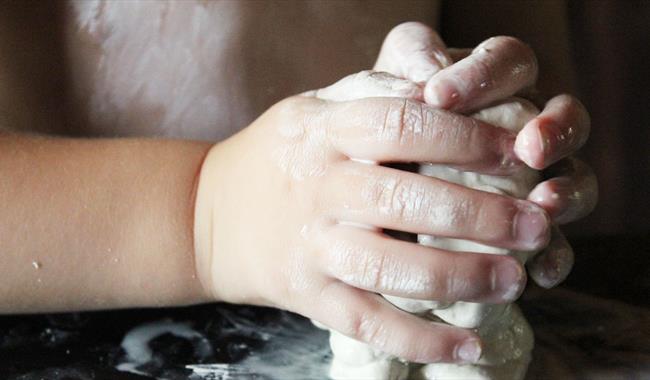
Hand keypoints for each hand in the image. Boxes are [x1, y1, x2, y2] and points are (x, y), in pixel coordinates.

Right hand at [193, 74, 552, 362]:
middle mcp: (318, 188)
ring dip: (459, 276)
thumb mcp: (315, 109)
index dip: (467, 136)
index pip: (403, 124)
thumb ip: (373, 97)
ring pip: (390, 269)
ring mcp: (311, 246)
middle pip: (405, 198)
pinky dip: (419, 339)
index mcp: (324, 132)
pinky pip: (367, 322)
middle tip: (537, 226)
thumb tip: (442, 88)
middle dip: (480, 214)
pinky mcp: (307, 294)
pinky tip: (467, 344)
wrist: (208, 212)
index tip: (518, 152)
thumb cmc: (280, 155)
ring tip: (514, 280)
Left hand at [374, 22, 597, 287]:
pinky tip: (540, 271)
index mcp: (497, 86)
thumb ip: (409, 61)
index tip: (436, 96)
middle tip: (529, 148)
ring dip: (567, 192)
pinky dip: (556, 256)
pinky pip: (560, 243)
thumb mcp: (387, 89)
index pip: (510, 64)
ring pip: (577, 181)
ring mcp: (538, 182)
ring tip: (544, 203)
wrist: (377, 189)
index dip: (483, 75)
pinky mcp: (532, 232)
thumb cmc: (385, 131)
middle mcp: (527, 130)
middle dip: (554, 132)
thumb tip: (427, 72)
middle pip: (567, 120)